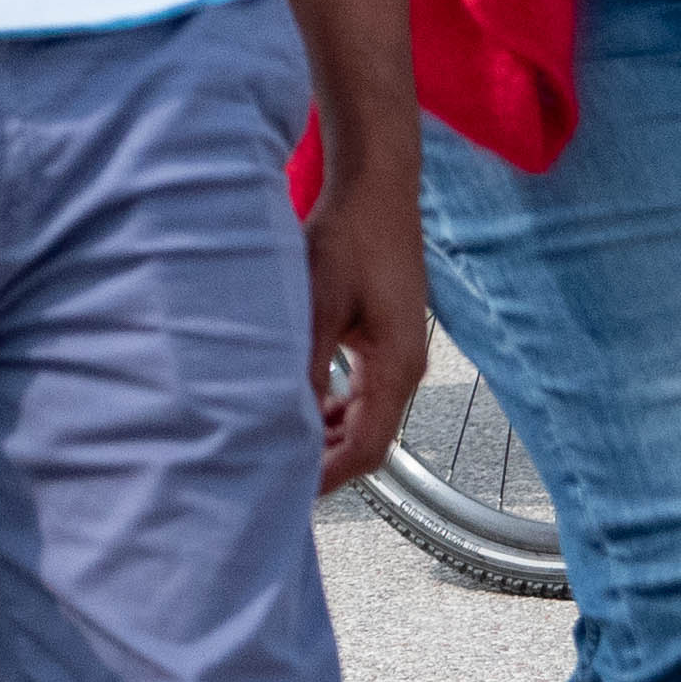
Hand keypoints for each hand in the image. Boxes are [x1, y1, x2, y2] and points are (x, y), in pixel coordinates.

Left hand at [308, 154, 430, 490]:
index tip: (289, 489)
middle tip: (276, 472)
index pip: (367, 448)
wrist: (375, 192)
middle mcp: (404, 370)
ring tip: (279, 441)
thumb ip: (304, 363)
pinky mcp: (384, 338)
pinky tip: (300, 400)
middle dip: (325, 460)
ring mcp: (398, 355)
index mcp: (395, 370)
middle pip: (369, 439)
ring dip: (326, 432)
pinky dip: (332, 405)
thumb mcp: (316, 304)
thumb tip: (280, 413)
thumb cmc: (349, 238)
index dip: (328, 473)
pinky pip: (361, 390)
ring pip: (364, 416)